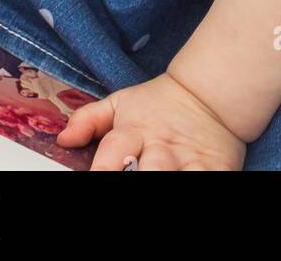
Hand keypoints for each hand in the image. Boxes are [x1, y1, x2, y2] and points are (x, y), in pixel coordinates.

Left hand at [56, 71, 246, 171]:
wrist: (209, 95)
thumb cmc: (158, 106)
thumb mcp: (121, 104)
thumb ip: (90, 119)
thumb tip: (63, 139)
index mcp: (135, 130)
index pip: (114, 151)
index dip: (103, 169)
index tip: (95, 177)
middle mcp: (161, 147)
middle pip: (150, 170)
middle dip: (139, 180)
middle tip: (131, 183)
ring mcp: (190, 159)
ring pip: (177, 178)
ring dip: (166, 183)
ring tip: (157, 186)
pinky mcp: (217, 168)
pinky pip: (209, 181)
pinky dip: (200, 183)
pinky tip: (191, 184)